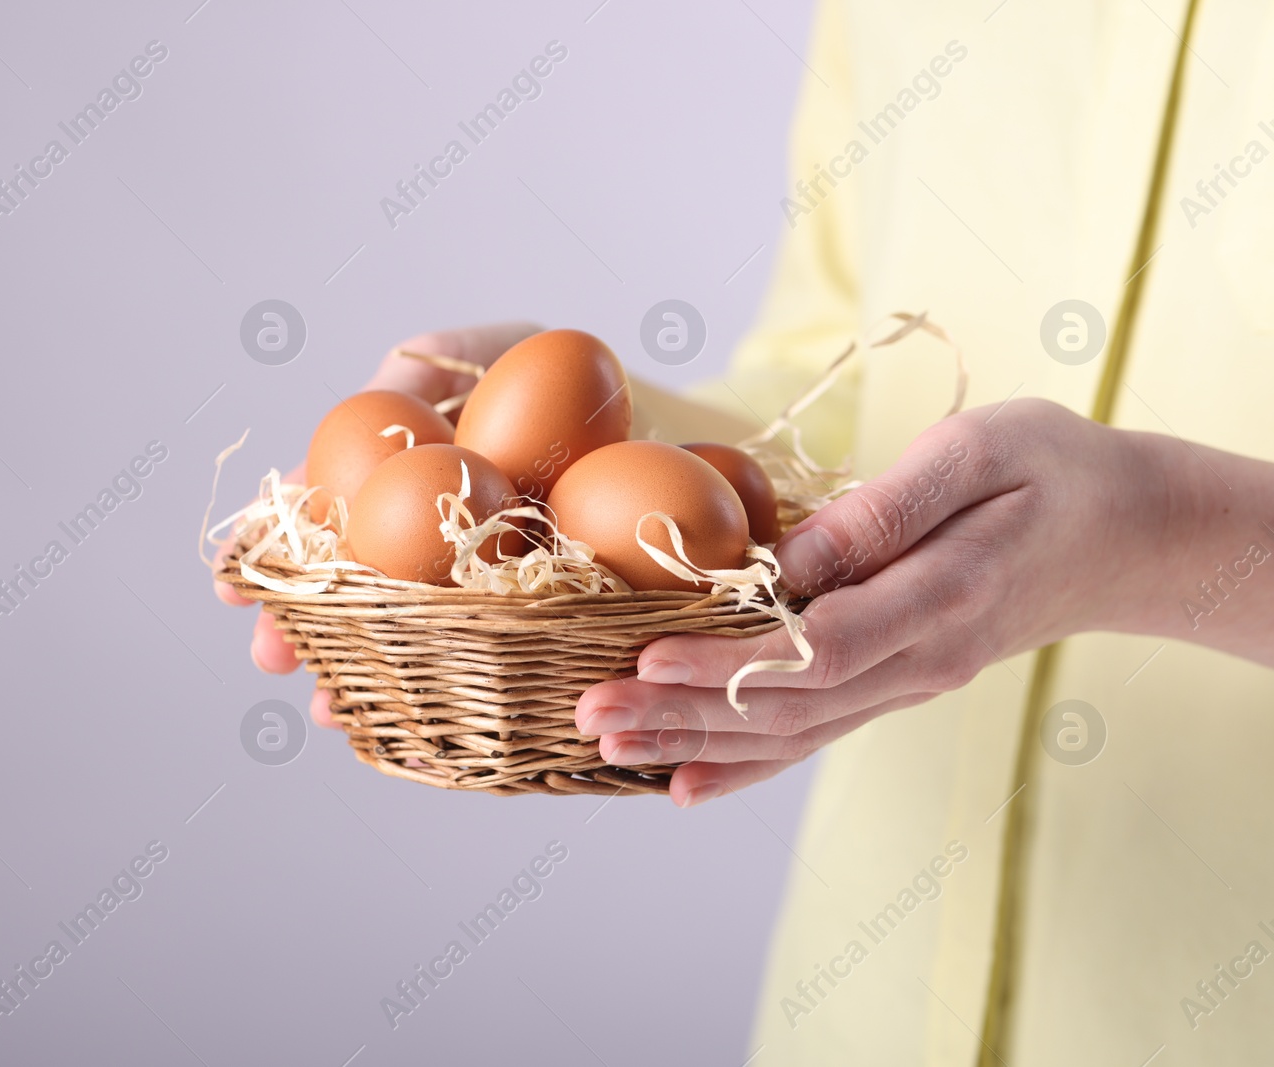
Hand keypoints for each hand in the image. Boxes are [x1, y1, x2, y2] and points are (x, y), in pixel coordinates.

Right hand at [214, 322, 541, 726]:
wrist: (661, 418)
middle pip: (355, 595)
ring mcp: (486, 590)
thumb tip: (374, 396)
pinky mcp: (552, 623)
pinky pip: (502, 660)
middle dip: (307, 630)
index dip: (273, 558)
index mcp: (401, 489)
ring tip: (331, 708)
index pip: (321, 532)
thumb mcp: (476, 348)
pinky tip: (428, 721)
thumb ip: (419, 366)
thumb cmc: (557, 370)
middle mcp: (432, 545)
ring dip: (365, 675)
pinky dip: (462, 692)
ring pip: (415, 640)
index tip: (231, 585)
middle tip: (272, 660)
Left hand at [575, 397, 1203, 806]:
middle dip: (680, 710)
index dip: (733, 659)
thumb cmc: (1052, 471)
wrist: (1125, 536)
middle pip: (785, 705)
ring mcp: (908, 684)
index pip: (822, 645)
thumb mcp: (980, 452)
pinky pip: (810, 736)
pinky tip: (682, 783)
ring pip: (787, 733)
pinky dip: (743, 763)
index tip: (650, 654)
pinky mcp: (894, 686)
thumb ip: (886, 509)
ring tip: (606, 743)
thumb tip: (791, 560)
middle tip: (588, 711)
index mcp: (943, 595)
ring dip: (693, 742)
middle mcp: (921, 660)